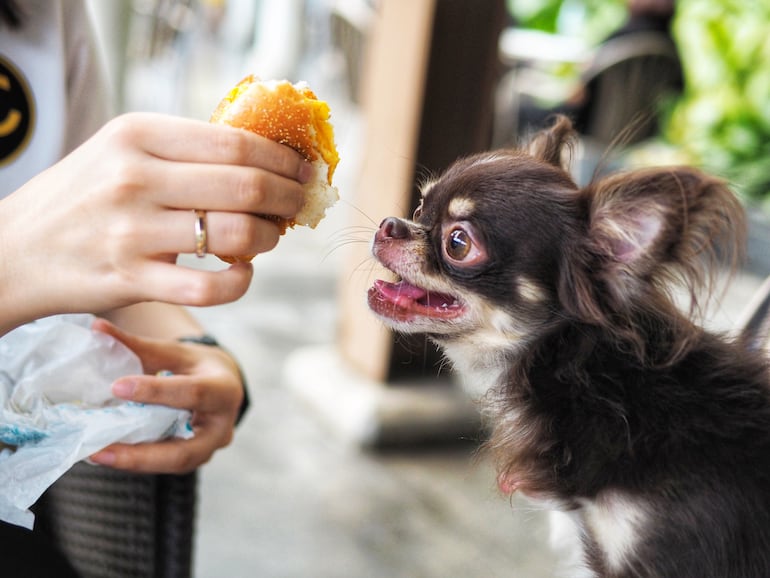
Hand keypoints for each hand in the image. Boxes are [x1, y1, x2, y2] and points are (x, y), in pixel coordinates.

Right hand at [0, 112, 310, 333]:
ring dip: (268, 238)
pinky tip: (242, 272)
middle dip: (288, 196)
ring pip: (236, 234)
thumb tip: (263, 158)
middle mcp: (135, 178)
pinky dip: (242, 281)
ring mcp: (132, 231)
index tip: (303, 169)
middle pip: (245, 185)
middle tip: (298, 203)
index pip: (235, 142)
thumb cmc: (83, 197)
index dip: (282, 158)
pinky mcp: (132, 279)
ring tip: (269, 237)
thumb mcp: (121, 151)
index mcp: (137, 135)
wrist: (17, 249)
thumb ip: (183, 150)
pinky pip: (212, 286)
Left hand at [88, 318, 244, 472]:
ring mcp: (211, 448)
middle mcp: (223, 425)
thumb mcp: (174, 351)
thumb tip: (97, 327)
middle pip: (183, 449)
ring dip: (134, 463)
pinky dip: (138, 461)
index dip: (154, 391)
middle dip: (140, 454)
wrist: (223, 385)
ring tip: (97, 455)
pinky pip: (167, 465)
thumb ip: (138, 345)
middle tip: (99, 450)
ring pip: (174, 464)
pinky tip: (108, 455)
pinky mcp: (197, 459)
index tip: (116, 386)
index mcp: (224, 389)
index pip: (191, 393)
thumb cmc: (196, 365)